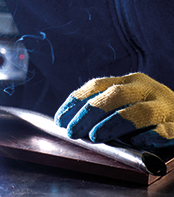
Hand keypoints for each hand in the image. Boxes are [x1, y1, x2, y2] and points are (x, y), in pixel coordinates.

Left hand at [54, 73, 173, 149]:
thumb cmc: (149, 114)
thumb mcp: (127, 104)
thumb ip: (105, 109)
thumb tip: (71, 124)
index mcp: (129, 81)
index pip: (97, 85)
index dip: (76, 101)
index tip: (60, 119)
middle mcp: (146, 89)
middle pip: (115, 95)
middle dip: (90, 113)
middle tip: (73, 130)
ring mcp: (165, 106)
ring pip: (139, 112)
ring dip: (113, 124)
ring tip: (95, 136)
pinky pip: (165, 130)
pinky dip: (150, 136)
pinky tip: (136, 143)